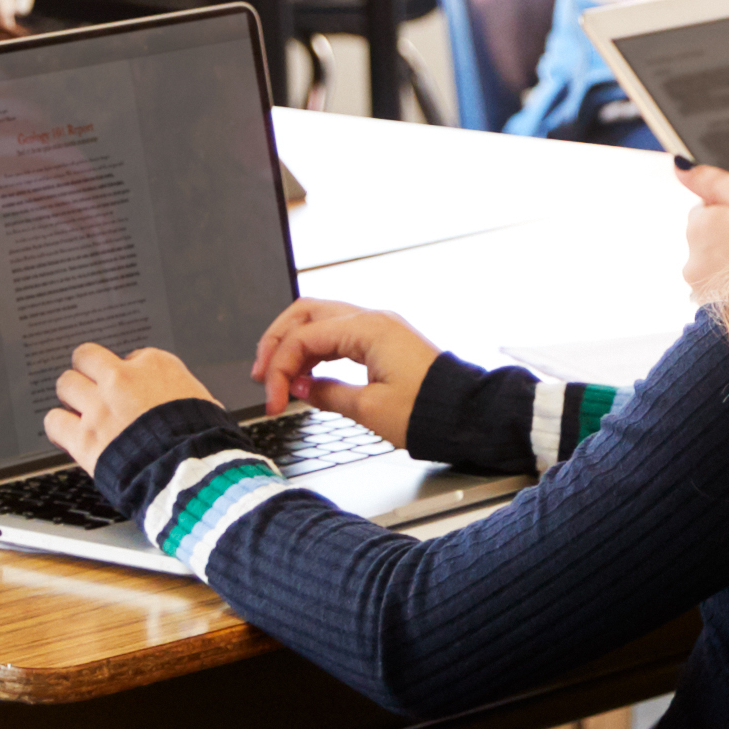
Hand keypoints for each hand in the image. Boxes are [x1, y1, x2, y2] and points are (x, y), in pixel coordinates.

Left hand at [43, 343, 215, 472]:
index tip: (131, 387)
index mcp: (156, 365)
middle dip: (88, 370)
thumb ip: (182, 393)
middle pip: (87, 357)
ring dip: (71, 396)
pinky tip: (67, 432)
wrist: (189, 470)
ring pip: (65, 383)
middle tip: (92, 384)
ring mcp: (99, 407)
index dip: (129, 374)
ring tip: (78, 408)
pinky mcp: (83, 437)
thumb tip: (182, 398)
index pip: (131, 356)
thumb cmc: (203, 439)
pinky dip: (59, 426)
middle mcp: (123, 379)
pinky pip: (53, 421)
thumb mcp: (204, 401)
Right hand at [252, 298, 448, 444]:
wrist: (468, 415)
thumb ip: (327, 394)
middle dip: (277, 342)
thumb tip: (298, 387)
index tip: (273, 402)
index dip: (279, 369)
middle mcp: (372, 320)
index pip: (303, 337)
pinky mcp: (384, 342)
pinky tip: (305, 375)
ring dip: (294, 345)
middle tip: (261, 375)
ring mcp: (379, 328)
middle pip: (306, 313)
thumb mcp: (370, 410)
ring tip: (276, 377)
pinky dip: (316, 351)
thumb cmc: (428, 411)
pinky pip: (339, 336)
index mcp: (368, 329)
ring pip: (320, 321)